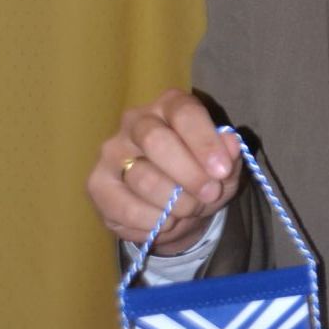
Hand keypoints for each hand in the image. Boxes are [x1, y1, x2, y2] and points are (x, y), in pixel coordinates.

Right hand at [87, 89, 241, 254]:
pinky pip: (125, 208)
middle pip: (157, 141)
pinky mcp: (97, 184)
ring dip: (175, 203)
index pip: (184, 113)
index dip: (204, 142)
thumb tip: (231, 142)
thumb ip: (231, 154)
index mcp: (170, 106)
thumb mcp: (225, 167)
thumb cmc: (201, 176)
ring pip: (143, 178)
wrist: (176, 209)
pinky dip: (153, 222)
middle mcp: (136, 121)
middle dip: (189, 174)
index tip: (222, 171)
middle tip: (210, 195)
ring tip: (189, 210)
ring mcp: (112, 152)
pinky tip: (166, 222)